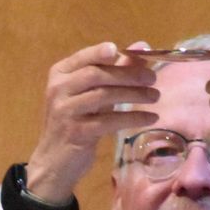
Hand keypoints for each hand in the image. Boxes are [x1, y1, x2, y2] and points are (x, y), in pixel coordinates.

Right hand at [22, 42, 159, 203]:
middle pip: (96, 75)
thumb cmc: (76, 123)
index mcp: (59, 74)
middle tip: (153, 78)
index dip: (102, 52)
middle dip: (128, 74)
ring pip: (103, 96)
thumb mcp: (92, 94)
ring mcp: (65, 111)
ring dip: (134, 95)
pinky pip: (109, 121)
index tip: (123, 49)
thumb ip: (114, 71)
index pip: (84, 58)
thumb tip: (142, 47)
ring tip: (155, 97)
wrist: (55, 161)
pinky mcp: (76, 132)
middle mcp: (58, 89)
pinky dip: (132, 118)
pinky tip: (150, 118)